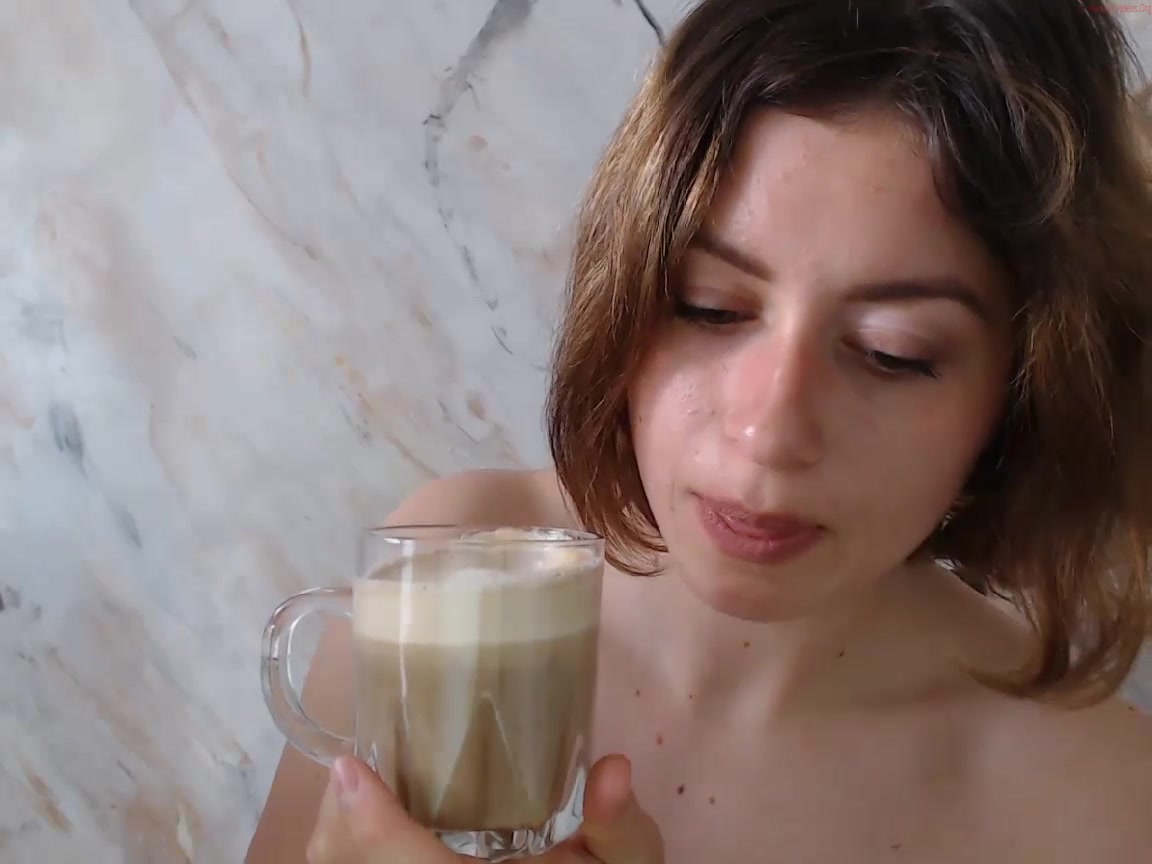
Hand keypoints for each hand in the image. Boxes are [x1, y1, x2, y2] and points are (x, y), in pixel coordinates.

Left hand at [306, 754, 663, 863]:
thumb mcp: (623, 862)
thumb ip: (619, 824)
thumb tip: (614, 766)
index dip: (373, 824)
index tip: (352, 764)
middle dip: (344, 815)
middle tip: (365, 760)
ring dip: (342, 834)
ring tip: (368, 786)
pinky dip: (351, 849)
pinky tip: (378, 824)